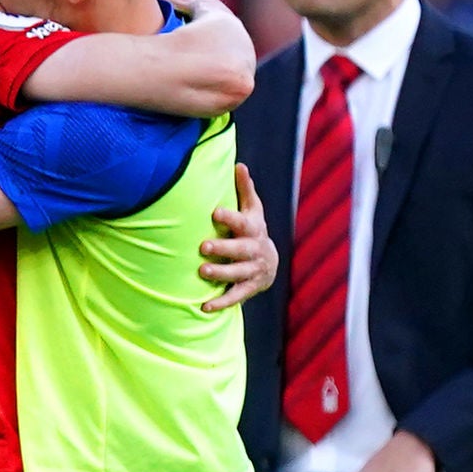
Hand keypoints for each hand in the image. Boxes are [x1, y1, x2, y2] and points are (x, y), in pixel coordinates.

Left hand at [199, 161, 275, 311]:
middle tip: (203, 246)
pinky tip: (204, 307)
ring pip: (237, 273)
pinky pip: (235, 296)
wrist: (270, 263)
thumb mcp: (253, 210)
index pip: (242, 222)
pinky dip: (220, 303)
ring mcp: (253, 271)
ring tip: (202, 271)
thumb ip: (245, 190)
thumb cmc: (252, 231)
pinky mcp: (249, 288)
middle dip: (223, 248)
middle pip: (240, 250)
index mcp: (253, 230)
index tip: (214, 212)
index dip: (229, 217)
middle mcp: (254, 250)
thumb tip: (239, 164)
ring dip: (220, 272)